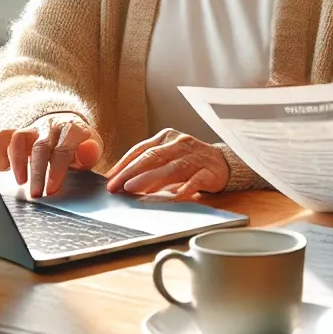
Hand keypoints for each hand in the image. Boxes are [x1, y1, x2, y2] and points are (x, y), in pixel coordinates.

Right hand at [0, 113, 102, 198]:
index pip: (63, 148)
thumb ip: (91, 152)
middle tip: (35, 195)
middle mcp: (50, 126)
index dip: (56, 170)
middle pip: (40, 147)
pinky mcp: (17, 131)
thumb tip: (88, 152)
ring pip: (19, 138)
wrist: (66, 123)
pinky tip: (3, 168)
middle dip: (37, 172)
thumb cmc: (79, 142)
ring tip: (20, 182)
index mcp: (72, 129)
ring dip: (17, 161)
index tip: (52, 190)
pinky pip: (3, 136)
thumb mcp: (92, 147)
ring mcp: (32, 128)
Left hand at [105, 129, 228, 197]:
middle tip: (117, 187)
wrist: (223, 163)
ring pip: (172, 167)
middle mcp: (180, 143)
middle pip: (153, 157)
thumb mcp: (167, 156)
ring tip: (135, 189)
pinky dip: (185, 187)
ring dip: (152, 178)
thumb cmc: (190, 160)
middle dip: (132, 172)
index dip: (123, 164)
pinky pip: (196, 179)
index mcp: (167, 137)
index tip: (109, 180)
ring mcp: (195, 156)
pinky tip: (175, 196)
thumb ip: (147, 165)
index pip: (141, 149)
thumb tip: (119, 181)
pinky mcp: (210, 171)